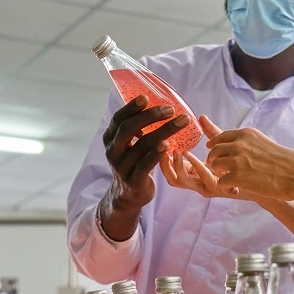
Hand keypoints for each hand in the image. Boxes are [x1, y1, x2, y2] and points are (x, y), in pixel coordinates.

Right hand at [102, 95, 189, 211]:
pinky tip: (168, 144)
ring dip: (164, 131)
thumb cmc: (134, 163)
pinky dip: (156, 154)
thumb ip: (137, 128)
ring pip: (142, 145)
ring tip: (182, 121)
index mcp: (111, 139)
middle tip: (170, 109)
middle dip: (150, 116)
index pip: (118, 119)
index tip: (146, 97)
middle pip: (128, 129)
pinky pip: (145, 165)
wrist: (128, 195)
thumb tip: (157, 103)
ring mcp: (122, 167)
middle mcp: (113, 151)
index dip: (131, 108)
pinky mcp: (134, 181)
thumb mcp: (129, 145)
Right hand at [160, 115, 244, 199]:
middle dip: (166, 165)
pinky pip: (205, 180)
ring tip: (180, 151)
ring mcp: (207, 187)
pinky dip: (199, 168)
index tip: (160, 143)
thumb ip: (212, 133)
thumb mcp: (224, 146)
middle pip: (173, 179)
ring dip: (180, 167)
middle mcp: (198, 182)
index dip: (163, 159)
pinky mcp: (218, 189)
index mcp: (194, 172)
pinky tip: (197, 157)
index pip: (171, 169)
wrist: (262, 179)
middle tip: (165, 148)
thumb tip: (201, 116)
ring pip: (185, 181)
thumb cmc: (242, 163)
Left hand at [206, 125, 293, 200]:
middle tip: (221, 169)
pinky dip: (227, 187)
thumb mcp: (262, 142)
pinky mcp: (236, 176)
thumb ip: (246, 143)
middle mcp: (238, 144)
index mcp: (245, 134)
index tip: (211, 149)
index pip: (221, 137)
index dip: (214, 144)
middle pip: (214, 151)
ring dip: (220, 174)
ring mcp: (236, 160)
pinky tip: (236, 188)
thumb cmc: (283, 161)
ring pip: (214, 165)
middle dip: (214, 160)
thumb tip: (232, 147)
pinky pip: (221, 182)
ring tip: (230, 180)